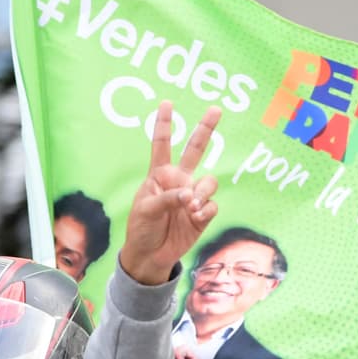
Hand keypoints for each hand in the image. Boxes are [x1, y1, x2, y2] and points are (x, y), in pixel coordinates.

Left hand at [118, 101, 220, 284]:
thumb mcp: (146, 210)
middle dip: (205, 129)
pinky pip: (213, 205)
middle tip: (215, 109)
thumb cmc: (142, 228)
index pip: (162, 145)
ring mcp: (193, 196)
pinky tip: (195, 217)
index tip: (166, 103)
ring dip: (202, 192)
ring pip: (209, 181)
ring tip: (191, 206)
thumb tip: (190, 194)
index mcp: (160, 175)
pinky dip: (205, 210)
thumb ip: (168, 198)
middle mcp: (179, 181)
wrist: (151, 255)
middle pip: (195, 150)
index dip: (164, 124)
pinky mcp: (203, 214)